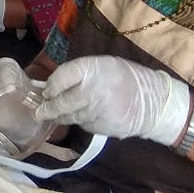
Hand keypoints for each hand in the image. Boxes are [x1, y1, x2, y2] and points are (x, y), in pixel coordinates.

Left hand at [34, 54, 193, 144]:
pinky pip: (84, 124)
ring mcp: (97, 111)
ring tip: (55, 115)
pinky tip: (86, 116)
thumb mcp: (103, 65)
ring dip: (62, 116)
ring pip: (70, 116)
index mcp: (92, 69)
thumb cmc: (125, 78)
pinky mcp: (102, 127)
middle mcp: (92, 90)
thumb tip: (53, 84)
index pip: (61, 77)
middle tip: (39, 112)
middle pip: (61, 102)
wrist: (153, 101)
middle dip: (48, 109)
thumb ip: (79, 73)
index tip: (47, 91)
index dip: (52, 85)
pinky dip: (82, 121)